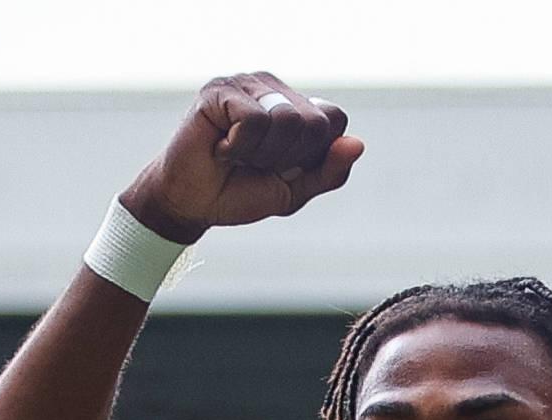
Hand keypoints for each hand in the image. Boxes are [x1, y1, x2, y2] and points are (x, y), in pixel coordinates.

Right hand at [119, 72, 363, 243]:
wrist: (193, 204)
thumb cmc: (242, 192)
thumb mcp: (295, 191)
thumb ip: (330, 171)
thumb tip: (358, 144)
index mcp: (297, 107)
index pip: (335, 119)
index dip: (314, 155)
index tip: (284, 167)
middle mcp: (274, 88)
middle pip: (314, 122)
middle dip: (288, 157)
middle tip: (255, 162)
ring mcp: (246, 84)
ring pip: (287, 120)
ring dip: (263, 153)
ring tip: (238, 154)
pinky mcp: (219, 90)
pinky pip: (254, 120)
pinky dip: (240, 147)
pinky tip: (222, 147)